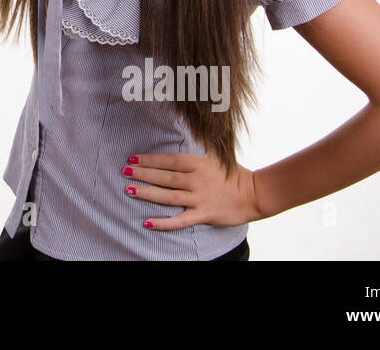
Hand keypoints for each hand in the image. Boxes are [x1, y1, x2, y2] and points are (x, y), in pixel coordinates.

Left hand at [123, 151, 264, 229]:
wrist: (254, 193)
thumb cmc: (231, 175)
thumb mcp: (211, 159)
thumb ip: (191, 159)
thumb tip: (169, 156)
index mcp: (198, 164)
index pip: (168, 160)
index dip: (149, 160)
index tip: (133, 158)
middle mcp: (196, 180)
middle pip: (164, 177)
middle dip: (143, 174)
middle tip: (125, 171)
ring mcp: (199, 198)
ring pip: (168, 196)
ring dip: (148, 193)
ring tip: (130, 190)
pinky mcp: (204, 214)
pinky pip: (180, 220)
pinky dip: (163, 222)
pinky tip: (148, 222)